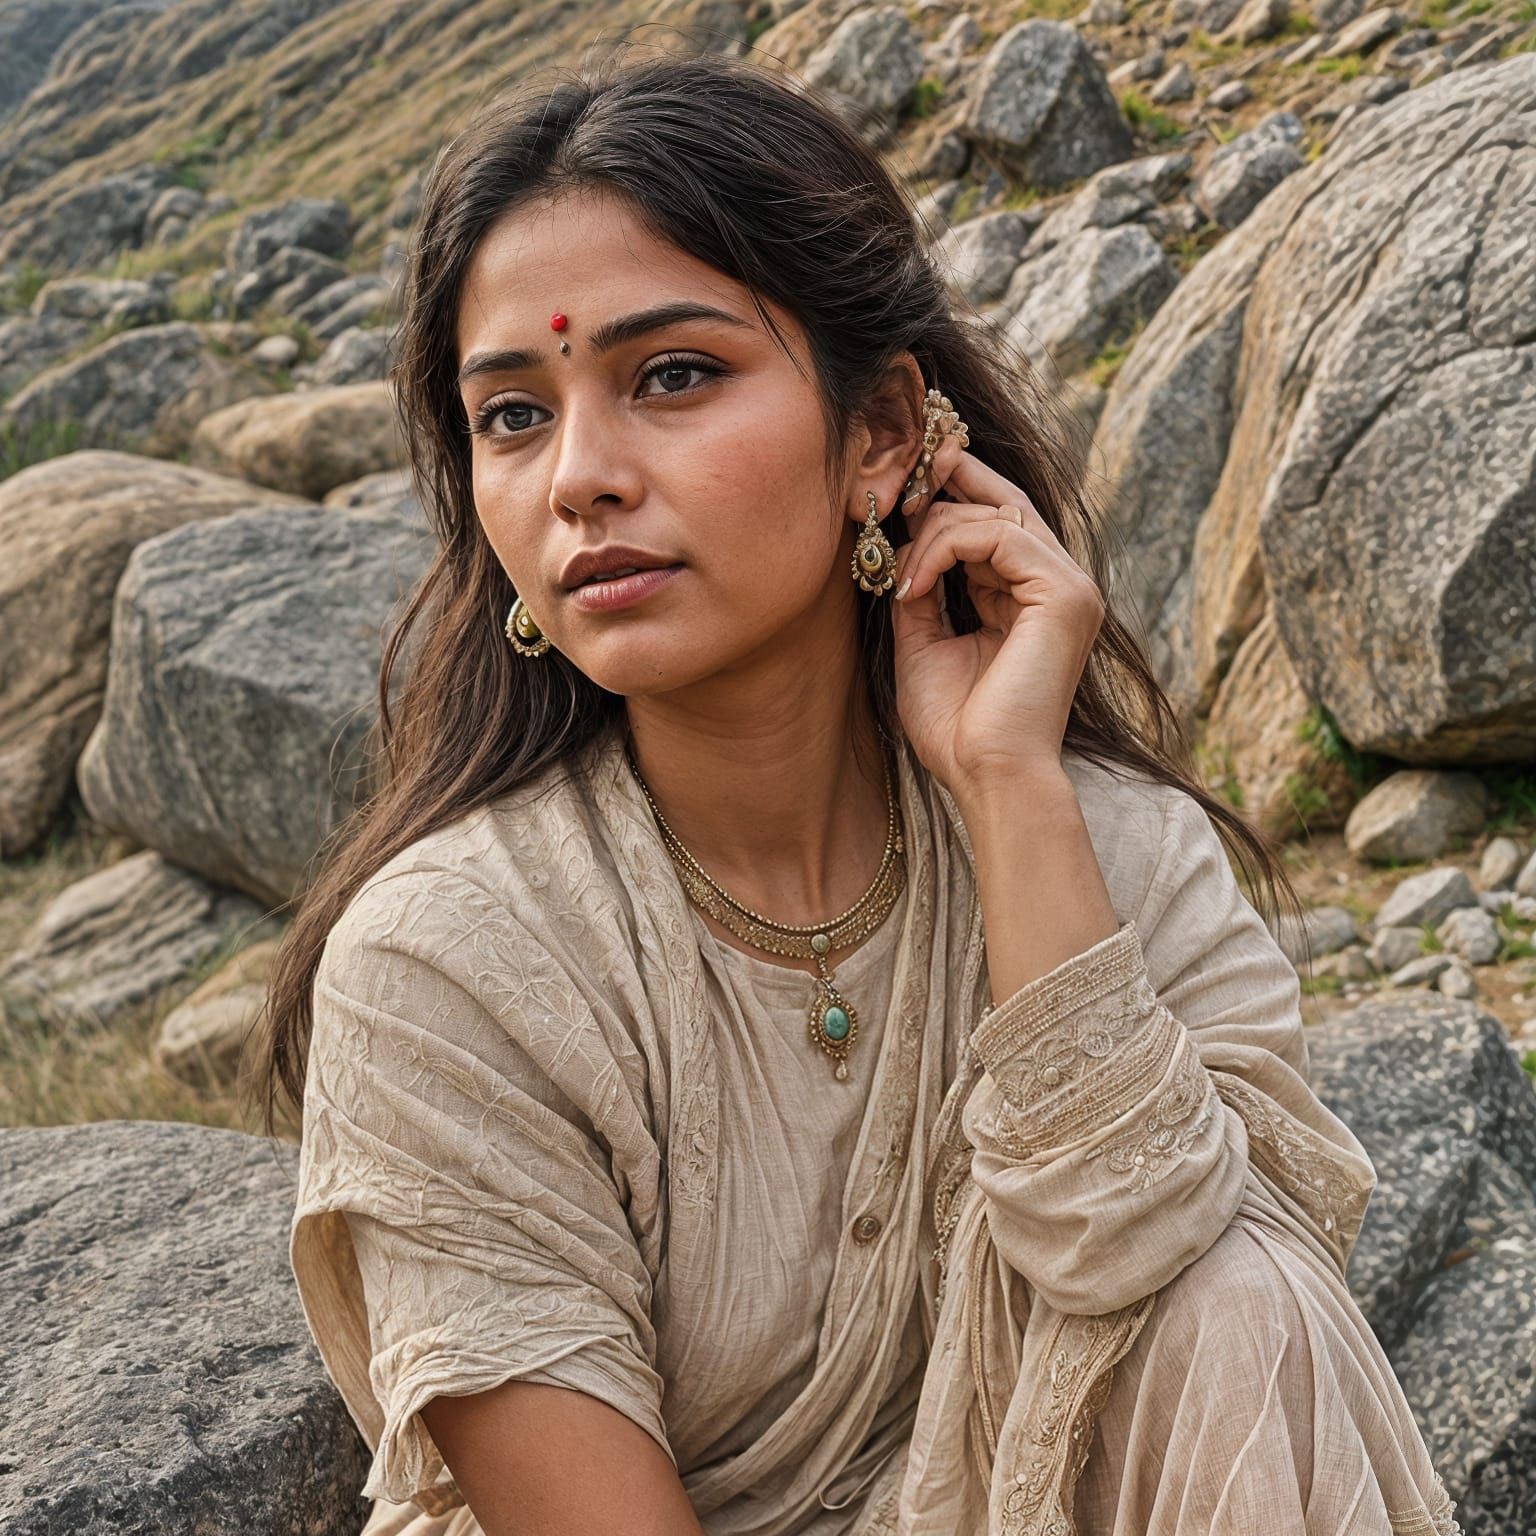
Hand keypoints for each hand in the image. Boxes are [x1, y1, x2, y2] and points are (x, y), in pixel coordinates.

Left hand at [888, 438, 1105, 801]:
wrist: (986, 775)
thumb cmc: (957, 727)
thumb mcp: (923, 643)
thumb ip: (921, 590)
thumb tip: (902, 544)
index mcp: (1032, 598)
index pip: (998, 518)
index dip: (952, 492)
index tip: (900, 491)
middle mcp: (1059, 585)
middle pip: (1004, 498)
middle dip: (944, 482)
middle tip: (893, 495)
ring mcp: (1069, 586)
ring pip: (995, 511)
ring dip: (932, 534)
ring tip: (901, 581)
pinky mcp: (1064, 593)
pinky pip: (997, 532)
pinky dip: (945, 548)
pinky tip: (915, 588)